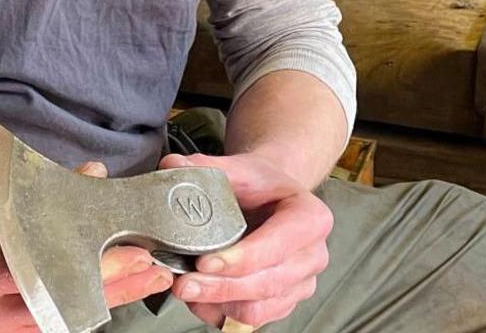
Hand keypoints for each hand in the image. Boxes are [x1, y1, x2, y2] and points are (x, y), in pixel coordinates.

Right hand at [0, 162, 173, 332]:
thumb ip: (39, 194)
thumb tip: (95, 176)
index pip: (46, 271)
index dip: (94, 266)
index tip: (134, 252)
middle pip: (63, 305)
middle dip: (115, 289)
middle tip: (157, 270)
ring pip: (57, 324)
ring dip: (105, 303)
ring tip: (145, 283)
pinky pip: (41, 330)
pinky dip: (75, 312)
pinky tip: (106, 297)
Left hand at [157, 151, 332, 329]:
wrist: (271, 198)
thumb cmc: (260, 185)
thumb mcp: (238, 168)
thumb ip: (205, 167)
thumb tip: (172, 167)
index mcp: (311, 218)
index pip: (278, 245)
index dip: (241, 258)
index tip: (204, 261)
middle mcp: (313, 255)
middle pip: (267, 283)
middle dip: (221, 287)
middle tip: (184, 283)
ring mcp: (301, 284)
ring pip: (259, 309)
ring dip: (218, 304)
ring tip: (187, 289)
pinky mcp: (283, 303)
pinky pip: (252, 320)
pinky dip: (222, 314)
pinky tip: (200, 299)